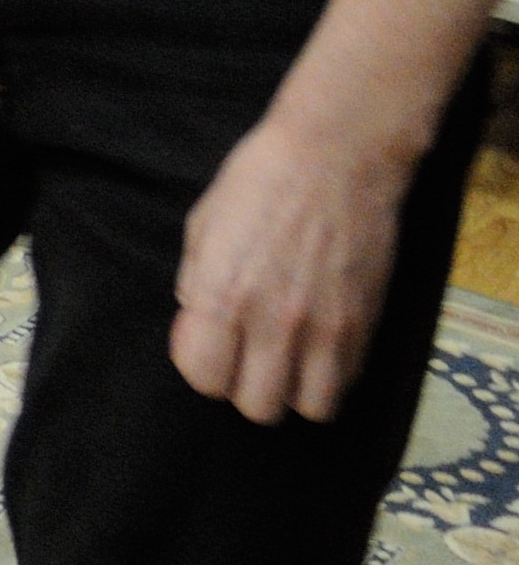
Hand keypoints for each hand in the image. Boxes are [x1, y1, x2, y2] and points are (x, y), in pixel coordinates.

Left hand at [170, 109, 413, 423]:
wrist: (338, 157)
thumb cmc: (259, 181)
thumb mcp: (204, 226)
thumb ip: (197, 282)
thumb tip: (197, 323)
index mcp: (222, 294)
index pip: (203, 377)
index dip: (201, 367)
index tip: (208, 343)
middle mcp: (272, 322)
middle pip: (256, 406)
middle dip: (244, 387)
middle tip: (246, 356)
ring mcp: (325, 329)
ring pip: (309, 408)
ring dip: (293, 392)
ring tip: (286, 362)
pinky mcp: (366, 326)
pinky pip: (346, 383)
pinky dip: (328, 378)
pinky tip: (318, 350)